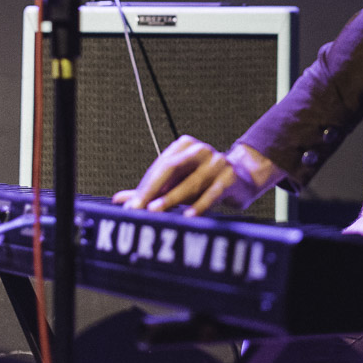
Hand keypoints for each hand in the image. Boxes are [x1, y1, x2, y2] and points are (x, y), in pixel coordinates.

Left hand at [111, 136, 284, 216]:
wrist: (243, 178)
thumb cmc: (204, 181)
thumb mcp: (177, 183)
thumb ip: (149, 190)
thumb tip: (119, 200)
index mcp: (184, 145)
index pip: (159, 166)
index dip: (144, 187)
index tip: (130, 206)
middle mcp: (200, 150)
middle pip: (171, 168)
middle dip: (152, 190)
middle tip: (137, 208)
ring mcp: (217, 162)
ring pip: (190, 183)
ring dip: (171, 199)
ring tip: (155, 211)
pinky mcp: (230, 178)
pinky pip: (212, 194)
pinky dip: (199, 206)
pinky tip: (188, 216)